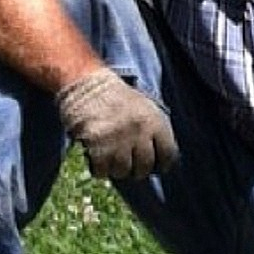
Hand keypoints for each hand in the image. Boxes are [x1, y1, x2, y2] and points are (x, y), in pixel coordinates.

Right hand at [56, 67, 178, 179]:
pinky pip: (102, 170)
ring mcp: (119, 140)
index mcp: (155, 121)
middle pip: (144, 167)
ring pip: (123, 171)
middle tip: (129, 166)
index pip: (168, 154)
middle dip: (137, 170)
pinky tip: (97, 161)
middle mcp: (140, 132)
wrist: (85, 82)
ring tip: (111, 161)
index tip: (155, 166)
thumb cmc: (115, 96)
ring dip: (117, 170)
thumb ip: (153, 130)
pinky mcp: (97, 145)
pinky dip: (99, 170)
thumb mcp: (144, 106)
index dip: (162, 164)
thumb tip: (159, 159)